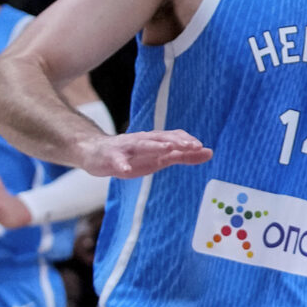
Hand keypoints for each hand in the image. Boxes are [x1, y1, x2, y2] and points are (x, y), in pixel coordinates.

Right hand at [78, 129, 211, 178]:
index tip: (201, 147)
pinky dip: (122, 165)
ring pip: (141, 145)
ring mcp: (126, 148)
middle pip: (160, 138)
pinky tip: (127, 170)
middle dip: (176, 141)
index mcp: (155, 141)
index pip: (173, 136)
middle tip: (191, 145)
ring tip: (167, 149)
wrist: (98, 154)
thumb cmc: (133, 156)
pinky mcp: (111, 158)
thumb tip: (209, 152)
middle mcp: (142, 140)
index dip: (186, 140)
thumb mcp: (161, 157)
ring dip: (155, 146)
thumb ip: (184, 155)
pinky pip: (117, 162)